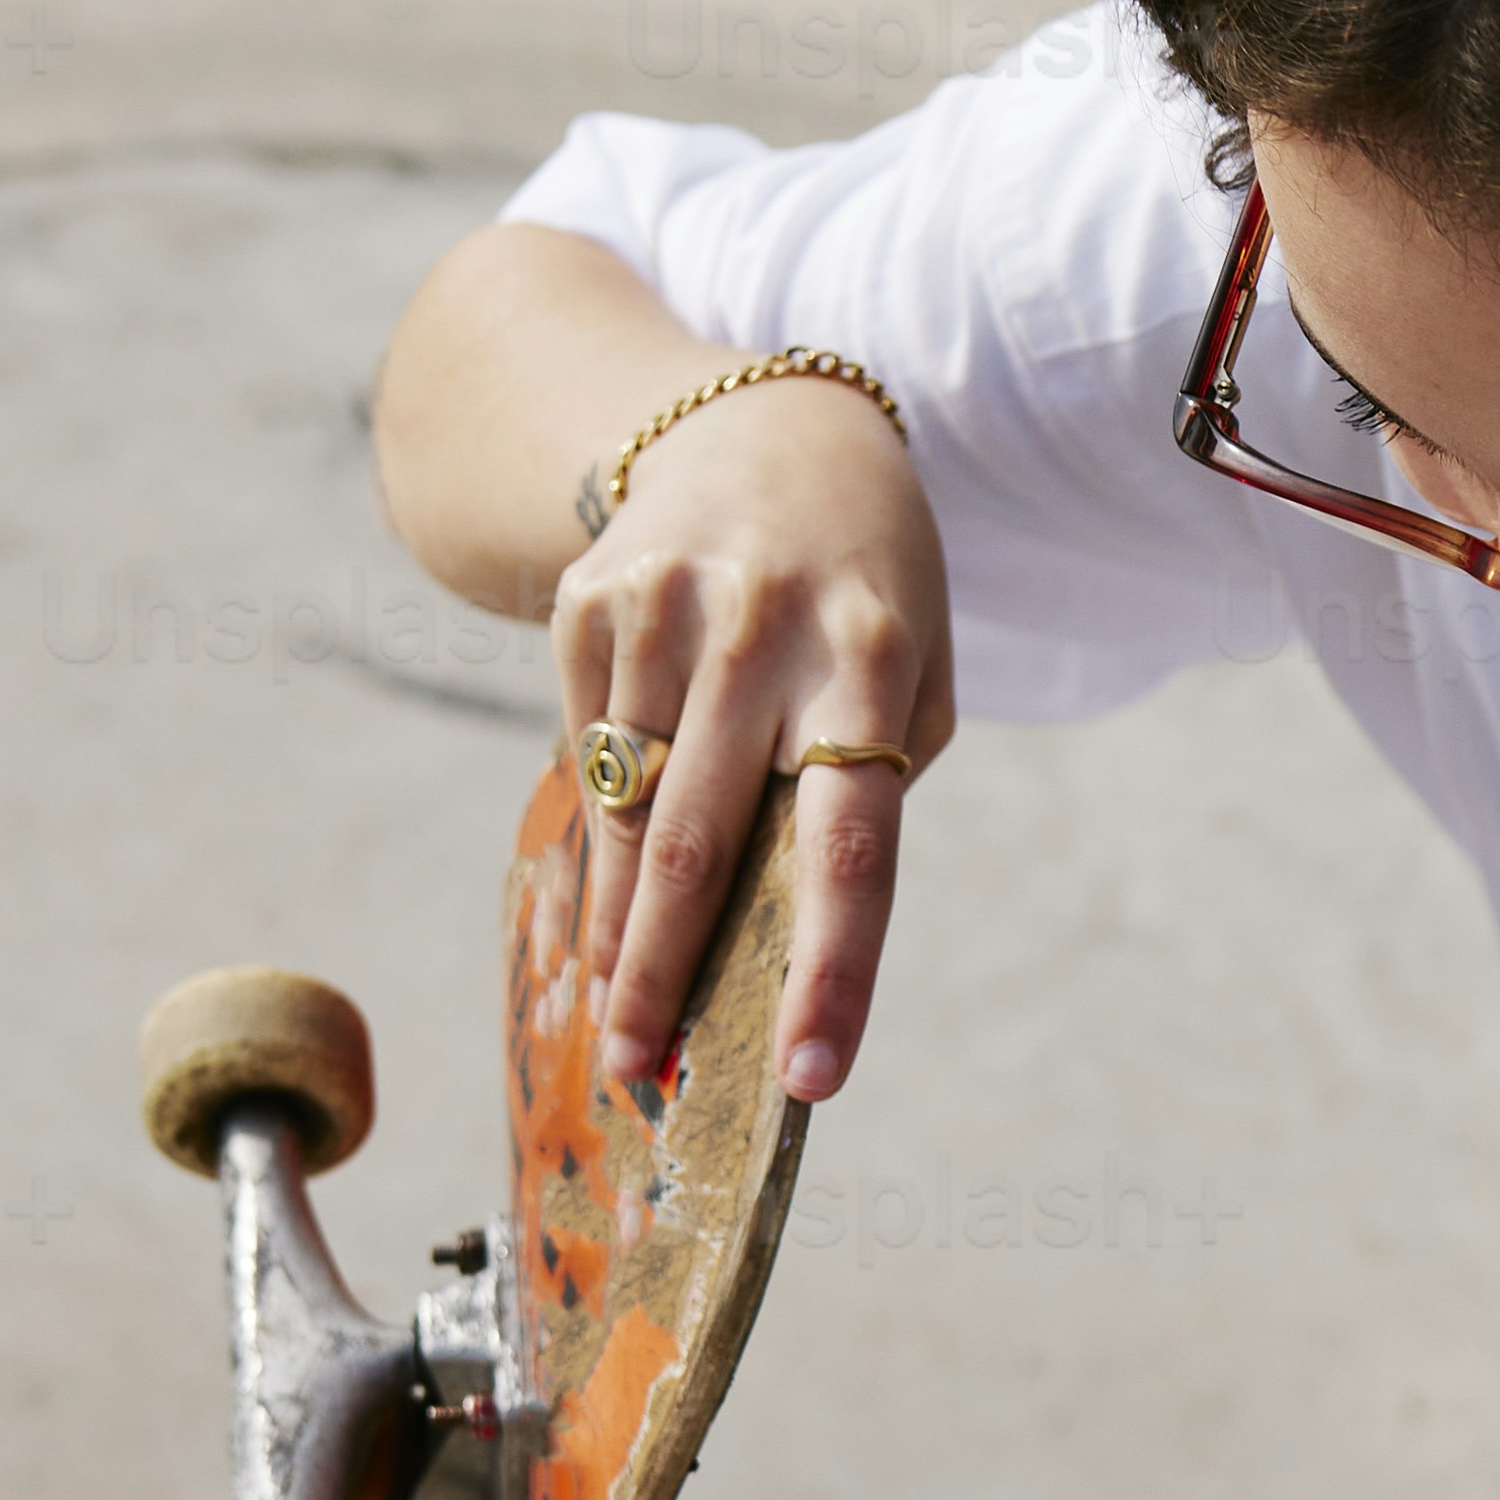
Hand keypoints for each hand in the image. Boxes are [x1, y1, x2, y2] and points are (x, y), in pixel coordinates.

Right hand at [552, 386, 957, 1104]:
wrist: (768, 423)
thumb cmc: (865, 587)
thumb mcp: (912, 666)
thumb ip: (866, 785)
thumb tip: (771, 937)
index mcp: (870, 656)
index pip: (854, 843)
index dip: (832, 968)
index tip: (812, 1075)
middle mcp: (761, 628)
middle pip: (703, 840)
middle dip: (665, 974)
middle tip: (643, 1076)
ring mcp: (663, 608)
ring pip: (626, 810)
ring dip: (618, 928)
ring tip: (615, 1017)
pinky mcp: (590, 602)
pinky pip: (587, 756)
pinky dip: (599, 843)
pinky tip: (607, 898)